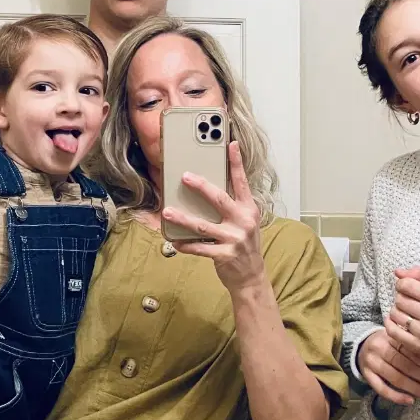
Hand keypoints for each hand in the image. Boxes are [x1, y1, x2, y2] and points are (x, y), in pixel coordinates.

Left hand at [163, 142, 265, 294]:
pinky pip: (200, 248)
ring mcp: (234, 239)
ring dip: (183, 217)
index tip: (231, 144)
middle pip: (220, 199)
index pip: (242, 181)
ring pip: (203, 225)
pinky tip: (174, 240)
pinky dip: (185, 244)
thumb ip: (232, 206)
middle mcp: (243, 221)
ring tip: (167, 211)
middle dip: (201, 186)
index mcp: (249, 209)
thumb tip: (207, 189)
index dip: (236, 162)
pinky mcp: (224, 255)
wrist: (252, 276)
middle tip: (185, 176)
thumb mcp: (245, 222)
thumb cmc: (244, 244)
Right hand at [356, 328, 419, 405]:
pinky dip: (396, 396)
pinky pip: (382, 389)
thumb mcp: (398, 339)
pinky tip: (410, 401)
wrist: (361, 345)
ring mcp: (372, 362)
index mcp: (391, 337)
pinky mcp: (366, 375)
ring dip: (414, 388)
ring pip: (396, 378)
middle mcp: (380, 348)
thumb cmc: (387, 343)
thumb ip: (412, 348)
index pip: (413, 353)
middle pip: (406, 366)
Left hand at [389, 266, 419, 361]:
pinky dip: (390, 324)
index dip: (402, 284)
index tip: (406, 287)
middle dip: (401, 297)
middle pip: (400, 299)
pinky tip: (397, 321)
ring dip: (396, 310)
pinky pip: (393, 332)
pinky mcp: (418, 346)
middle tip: (409, 301)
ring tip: (406, 312)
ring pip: (395, 314)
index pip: (407, 285)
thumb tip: (397, 271)